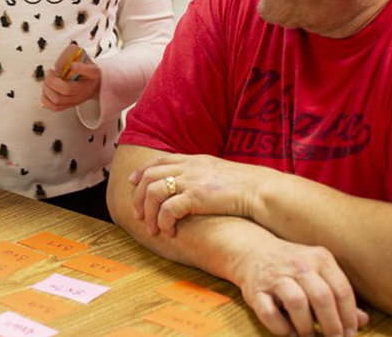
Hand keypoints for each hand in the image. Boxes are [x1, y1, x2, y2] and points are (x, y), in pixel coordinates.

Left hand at [40, 44, 100, 111]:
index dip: (80, 68)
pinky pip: (54, 107)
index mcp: (91, 76)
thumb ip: (75, 55)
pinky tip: (47, 90)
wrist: (91, 85)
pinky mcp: (68, 105)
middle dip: (52, 80)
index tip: (72, 65)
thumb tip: (69, 65)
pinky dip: (45, 98)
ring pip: (57, 100)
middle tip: (50, 73)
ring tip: (48, 81)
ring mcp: (76, 100)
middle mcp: (84, 90)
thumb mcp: (84, 59)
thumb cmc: (86, 70)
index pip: (90, 72)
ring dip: (47, 89)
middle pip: (67, 89)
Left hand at [129, 153, 259, 236]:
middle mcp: (187, 168)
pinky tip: (169, 231)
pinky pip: (168, 209)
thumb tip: (191, 184)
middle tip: (138, 215)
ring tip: (153, 229)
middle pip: (149, 176)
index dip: (142, 171)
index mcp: (192, 160)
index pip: (159, 160)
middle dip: (139, 196)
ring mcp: (190, 181)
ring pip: (153, 192)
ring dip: (149, 213)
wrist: (258, 190)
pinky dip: (164, 221)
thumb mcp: (216, 171)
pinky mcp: (195, 197)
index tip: (132, 182)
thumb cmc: (243, 186)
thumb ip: (200, 174)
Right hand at [231, 235, 368, 336]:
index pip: (341, 290)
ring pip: (297, 302)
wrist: (253, 252)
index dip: (349, 316)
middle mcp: (299, 264)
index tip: (350, 334)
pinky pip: (269, 313)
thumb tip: (362, 320)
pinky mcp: (256, 290)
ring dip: (307, 327)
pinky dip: (281, 328)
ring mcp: (275, 276)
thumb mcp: (319, 273)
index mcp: (319, 258)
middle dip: (332, 325)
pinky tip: (290, 332)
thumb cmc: (293, 268)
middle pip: (322, 297)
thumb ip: (339, 295)